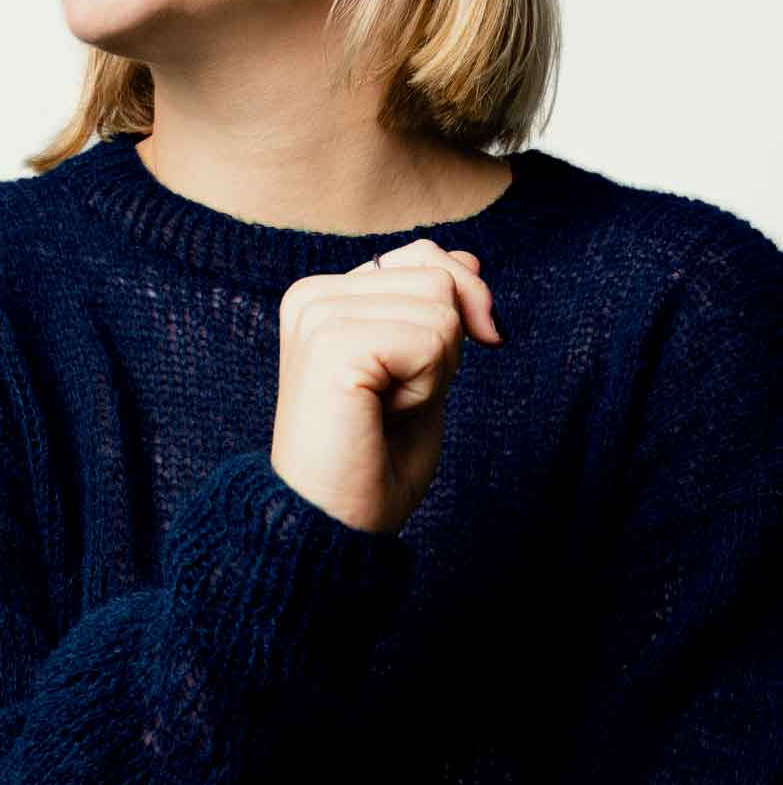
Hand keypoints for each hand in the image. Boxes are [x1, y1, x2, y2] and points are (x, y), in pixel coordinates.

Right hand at [271, 240, 501, 534]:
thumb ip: (439, 307)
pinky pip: (432, 340)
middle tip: (389, 406)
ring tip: (381, 412)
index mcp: (325, 297)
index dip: (454, 316)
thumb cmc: (375, 463)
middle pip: (439, 277)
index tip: (416, 382)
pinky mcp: (331, 344)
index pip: (425, 258)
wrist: (335, 526)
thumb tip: (471, 260)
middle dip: (443, 351)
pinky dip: (425, 390)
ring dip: (434, 373)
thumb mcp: (422, 369)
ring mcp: (317, 315)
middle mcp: (313, 296)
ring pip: (442, 305)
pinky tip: (378, 418)